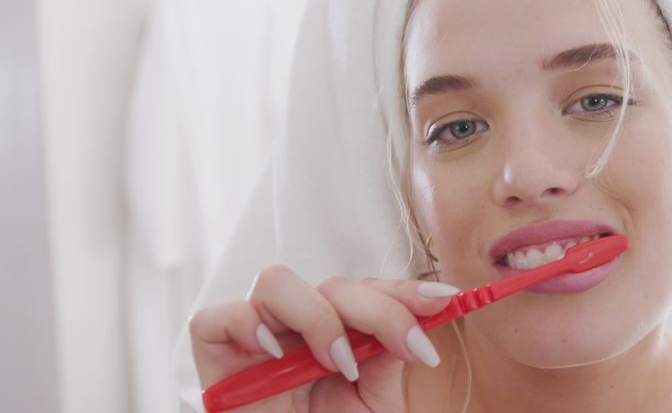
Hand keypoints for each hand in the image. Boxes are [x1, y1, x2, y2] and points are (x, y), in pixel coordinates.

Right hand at [190, 264, 458, 411]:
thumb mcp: (374, 404)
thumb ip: (389, 357)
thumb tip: (418, 316)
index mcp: (334, 336)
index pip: (366, 292)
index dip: (405, 290)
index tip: (447, 300)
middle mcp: (295, 330)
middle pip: (332, 284)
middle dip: (379, 309)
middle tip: (407, 348)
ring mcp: (253, 340)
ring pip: (276, 281)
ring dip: (318, 316)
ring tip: (340, 363)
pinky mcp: (213, 357)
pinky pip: (215, 318)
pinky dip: (246, 324)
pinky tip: (276, 354)